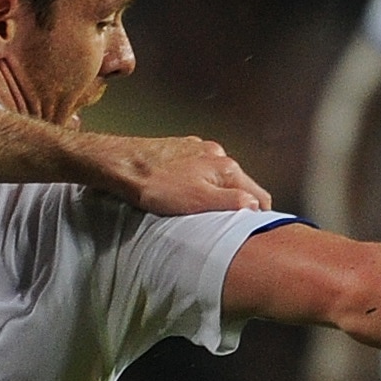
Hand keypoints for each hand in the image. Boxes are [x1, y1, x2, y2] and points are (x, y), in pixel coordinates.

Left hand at [100, 134, 274, 216]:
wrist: (122, 164)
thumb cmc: (154, 184)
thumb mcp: (198, 201)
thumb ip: (231, 202)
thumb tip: (255, 206)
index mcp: (224, 167)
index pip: (259, 194)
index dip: (258, 215)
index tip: (252, 231)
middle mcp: (215, 154)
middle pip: (240, 185)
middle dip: (237, 204)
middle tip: (225, 225)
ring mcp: (197, 150)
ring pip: (219, 177)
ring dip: (216, 194)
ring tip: (202, 211)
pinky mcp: (181, 150)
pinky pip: (199, 170)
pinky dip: (198, 183)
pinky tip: (183, 194)